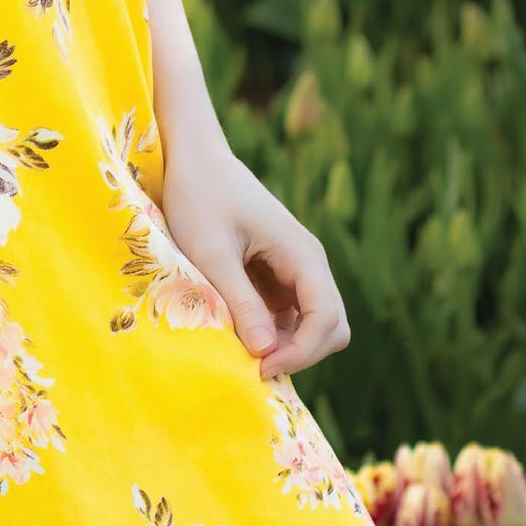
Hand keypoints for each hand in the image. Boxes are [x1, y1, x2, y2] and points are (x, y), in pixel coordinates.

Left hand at [160, 142, 350, 377]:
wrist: (193, 159)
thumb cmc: (199, 198)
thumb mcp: (211, 253)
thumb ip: (240, 300)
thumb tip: (265, 352)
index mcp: (302, 254)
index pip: (327, 318)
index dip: (301, 351)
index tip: (260, 367)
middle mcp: (309, 263)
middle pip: (331, 327)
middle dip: (299, 353)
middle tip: (251, 366)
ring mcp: (295, 269)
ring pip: (312, 325)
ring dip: (285, 345)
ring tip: (241, 351)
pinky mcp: (277, 273)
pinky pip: (288, 315)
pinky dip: (271, 331)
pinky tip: (238, 332)